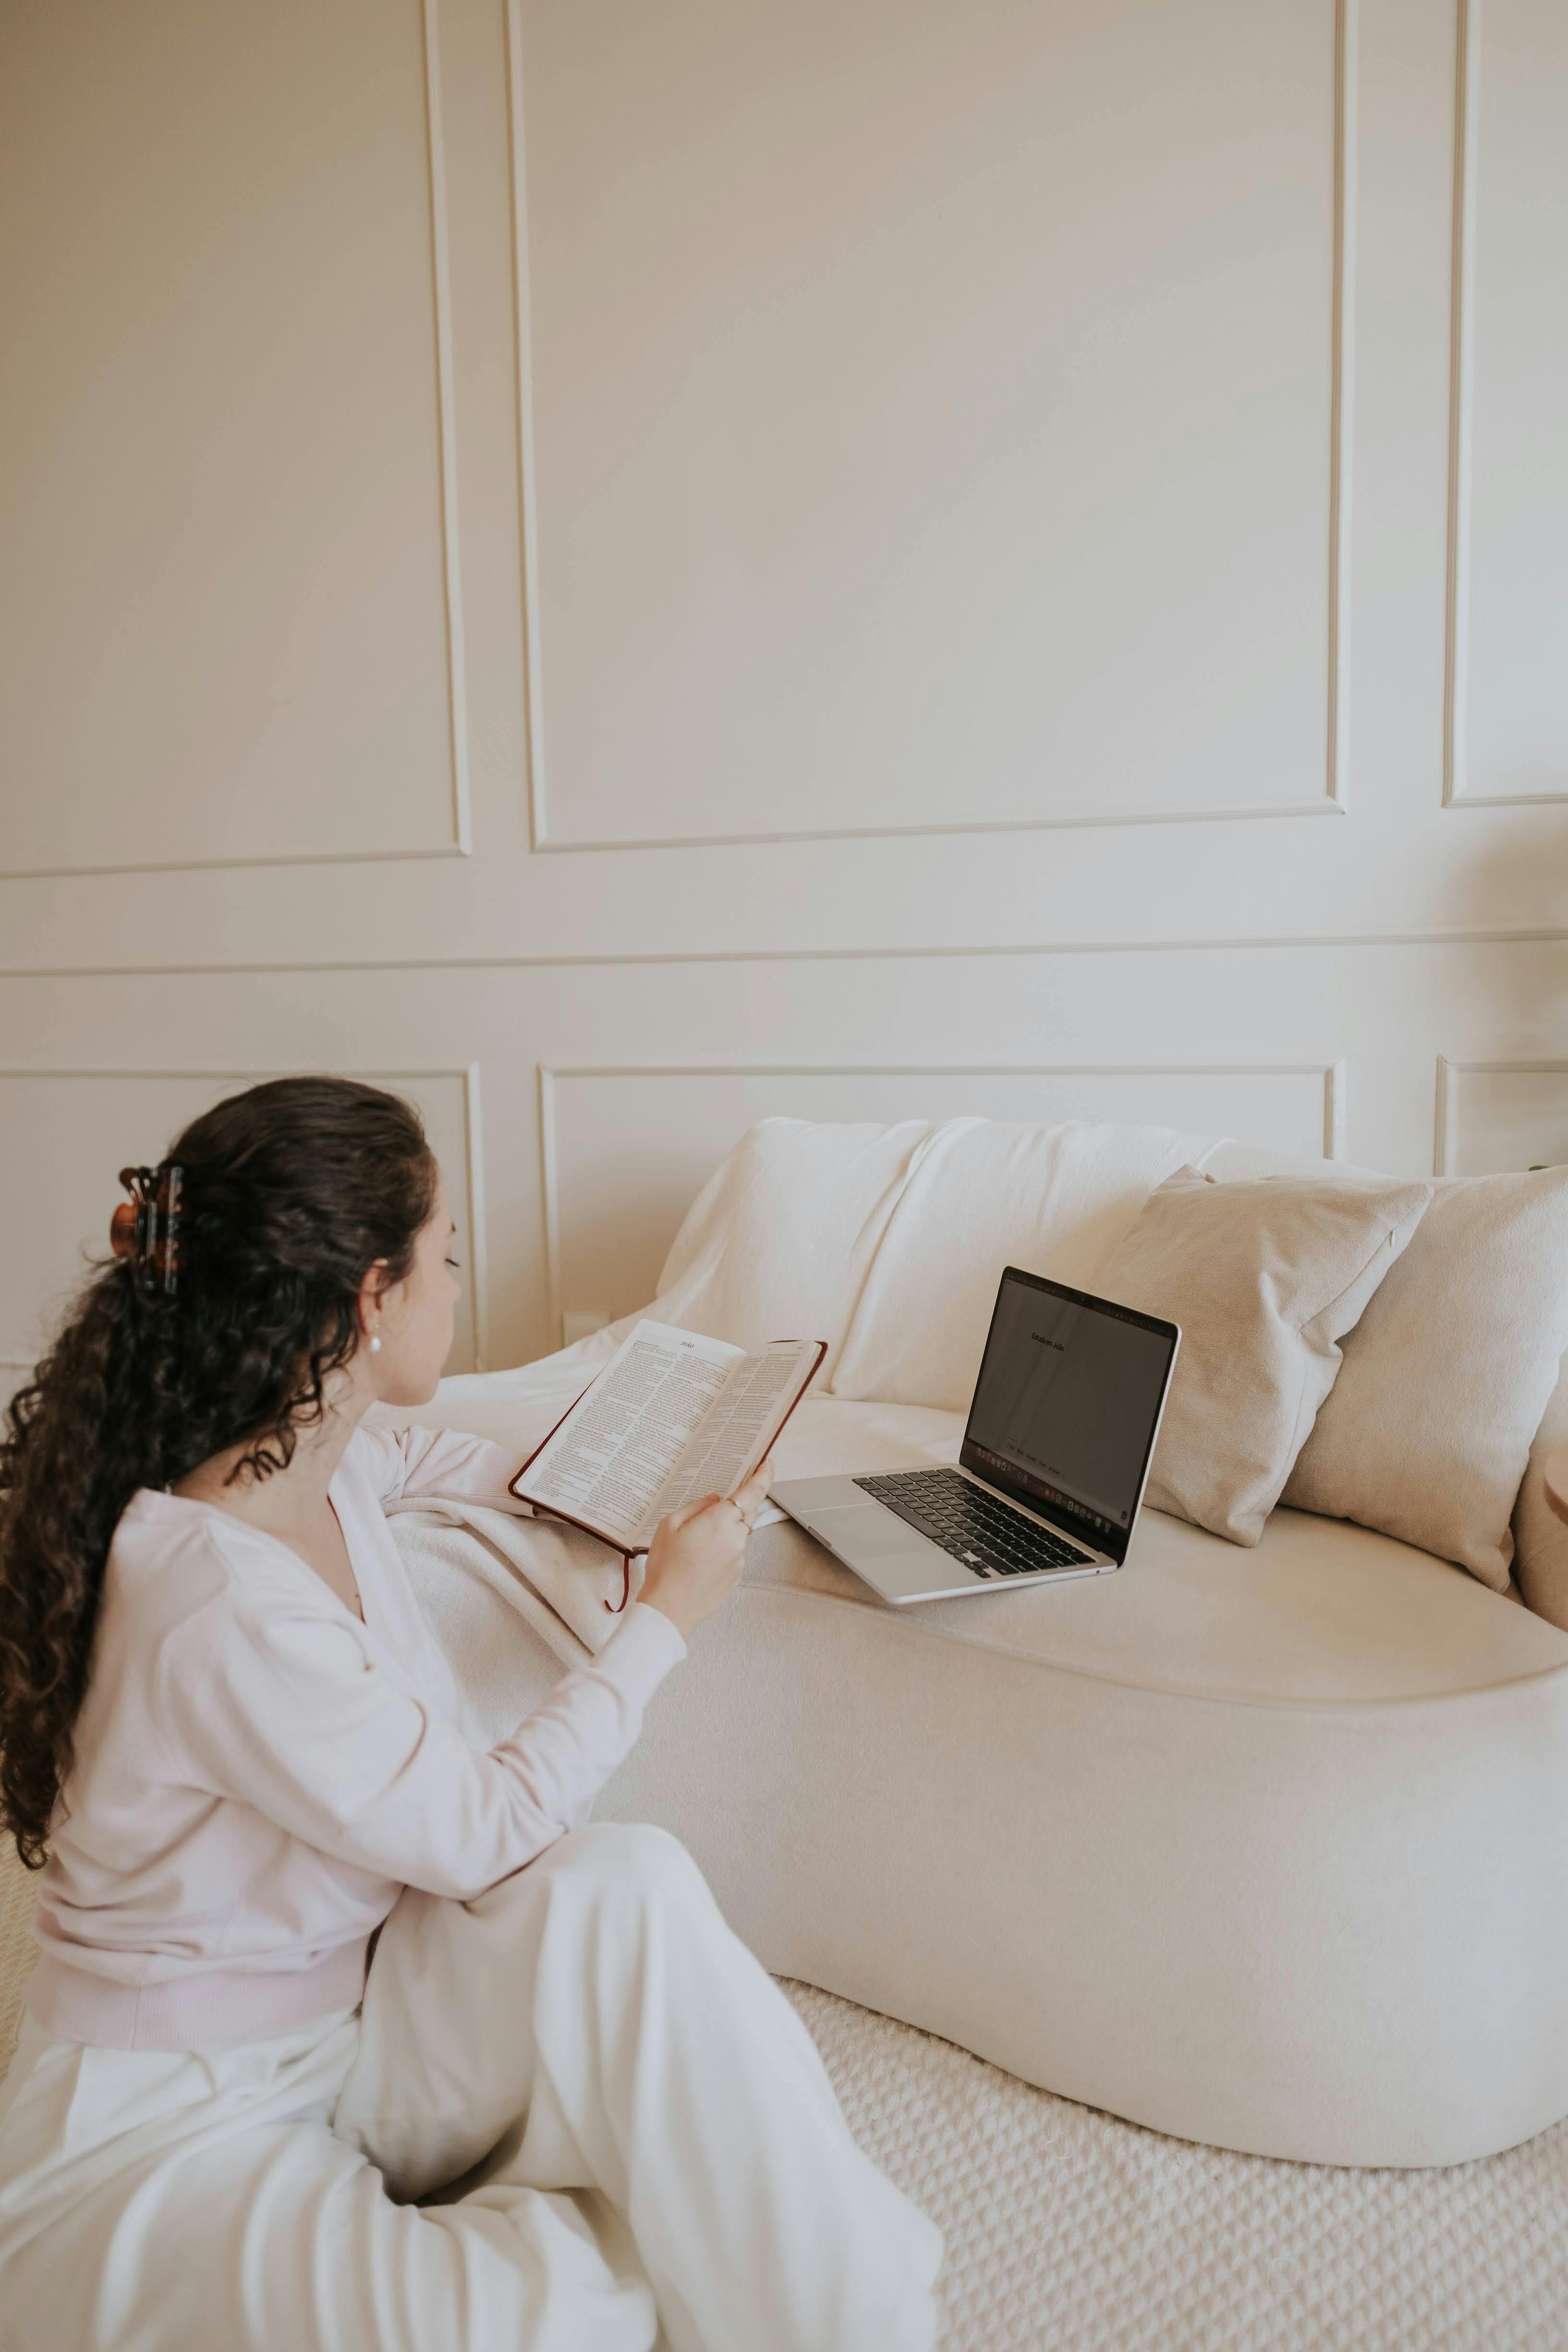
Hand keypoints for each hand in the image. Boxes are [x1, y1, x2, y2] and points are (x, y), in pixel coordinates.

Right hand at [638, 1457, 773, 1643]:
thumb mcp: (670, 1525)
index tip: (768, 1463)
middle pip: (748, 1512)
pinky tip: (701, 1558)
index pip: (751, 1492)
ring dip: (726, 1529)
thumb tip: (716, 1500)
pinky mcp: (737, 1574)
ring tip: (697, 1542)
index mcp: (719, 1522)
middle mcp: (735, 1538)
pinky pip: (735, 1551)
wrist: (670, 1608)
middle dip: (737, 1505)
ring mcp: (739, 1558)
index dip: (763, 1475)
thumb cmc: (666, 1567)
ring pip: (740, 1533)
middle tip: (716, 1507)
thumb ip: (698, 1506)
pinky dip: (724, 1548)